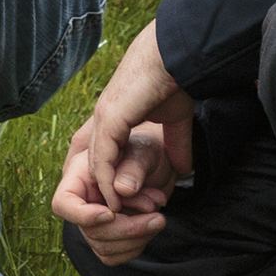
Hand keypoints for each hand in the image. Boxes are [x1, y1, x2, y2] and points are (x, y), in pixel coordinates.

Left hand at [49, 22, 193, 259]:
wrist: (176, 54)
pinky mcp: (110, 117)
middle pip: (91, 166)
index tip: (124, 207)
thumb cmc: (176, 80)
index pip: (101, 158)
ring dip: (104, 194)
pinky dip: (106, 180)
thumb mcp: (175, 120)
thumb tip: (184, 168)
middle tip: (114, 221)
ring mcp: (103, 118)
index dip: (109, 184)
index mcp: (113, 119)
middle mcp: (102, 120)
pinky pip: (103, 157)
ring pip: (95, 166)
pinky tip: (114, 200)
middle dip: (101, 195)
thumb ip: (175, 144)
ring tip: (114, 219)